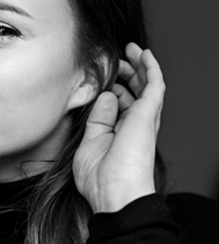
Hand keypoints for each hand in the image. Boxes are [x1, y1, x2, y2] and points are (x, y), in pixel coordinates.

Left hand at [73, 43, 164, 212]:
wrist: (116, 193)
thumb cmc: (99, 178)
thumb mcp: (90, 143)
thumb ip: (97, 119)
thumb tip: (106, 95)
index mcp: (120, 134)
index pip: (118, 106)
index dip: (110, 90)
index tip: (99, 81)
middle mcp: (135, 126)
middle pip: (134, 94)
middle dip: (126, 75)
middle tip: (116, 62)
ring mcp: (144, 120)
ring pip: (146, 86)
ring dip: (139, 66)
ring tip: (130, 50)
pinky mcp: (149, 114)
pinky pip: (154, 84)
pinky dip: (150, 68)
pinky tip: (143, 54)